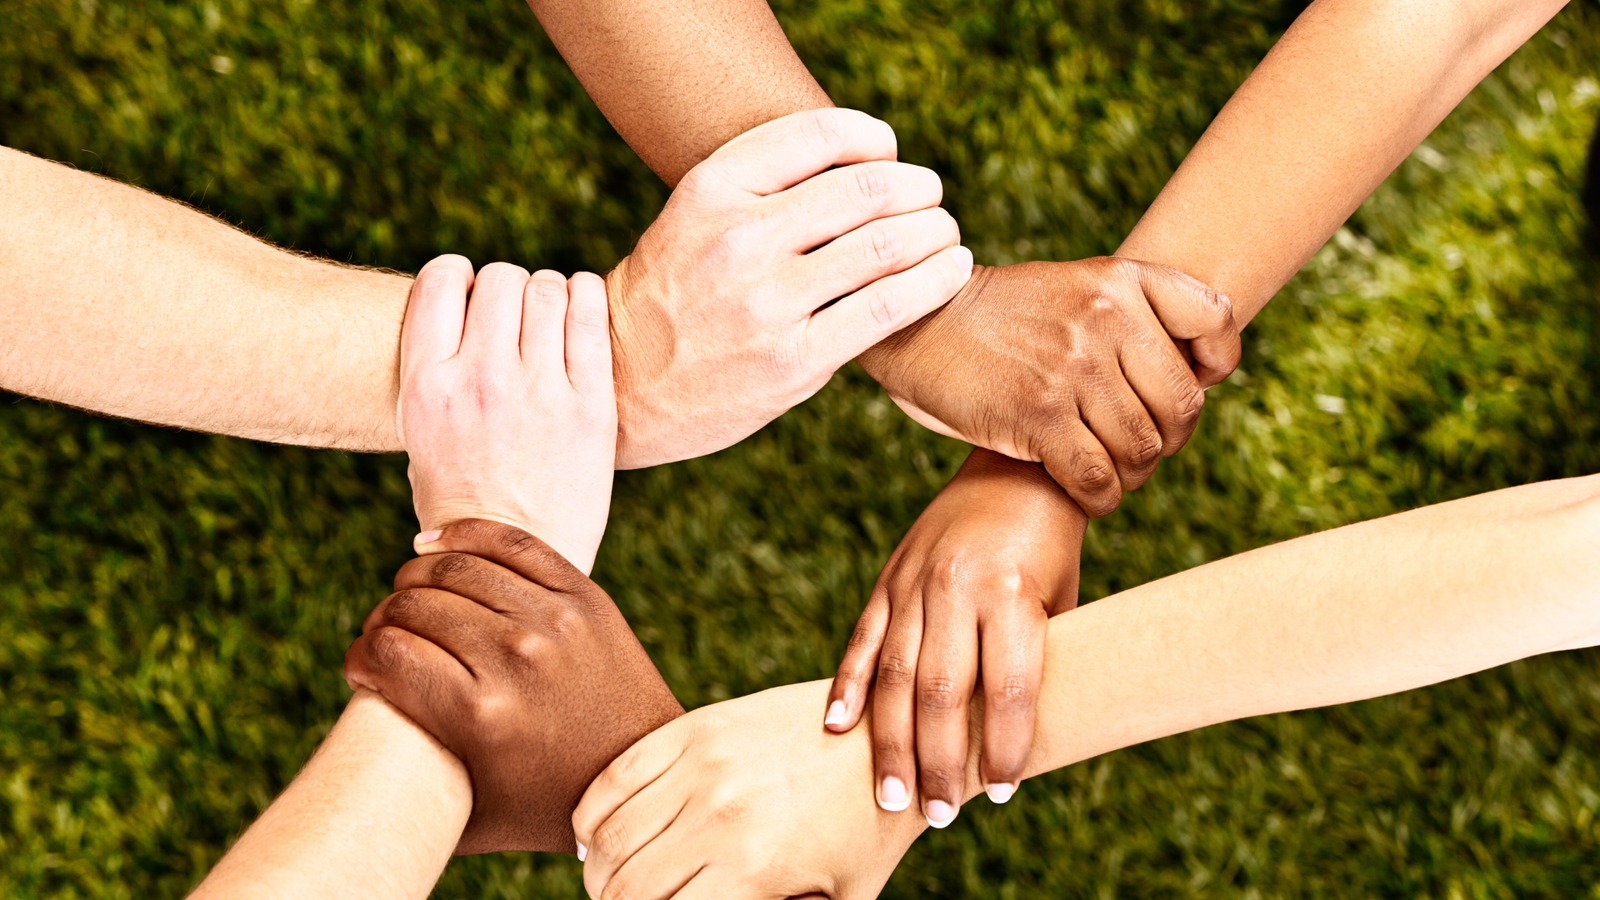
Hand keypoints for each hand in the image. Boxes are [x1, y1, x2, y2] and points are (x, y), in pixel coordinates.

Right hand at [344, 519, 683, 855]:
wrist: (641, 775)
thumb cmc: (545, 805)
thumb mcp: (469, 819)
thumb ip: (409, 794)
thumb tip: (355, 764)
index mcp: (480, 715)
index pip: (385, 654)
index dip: (359, 659)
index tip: (361, 670)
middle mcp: (515, 658)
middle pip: (413, 606)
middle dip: (383, 622)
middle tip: (386, 639)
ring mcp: (553, 619)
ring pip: (455, 568)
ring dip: (416, 578)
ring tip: (411, 598)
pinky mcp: (582, 594)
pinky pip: (511, 543)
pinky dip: (464, 536)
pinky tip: (435, 547)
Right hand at [398, 256, 614, 571]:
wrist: (515, 560)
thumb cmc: (463, 496)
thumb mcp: (421, 431)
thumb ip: (437, 368)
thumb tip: (463, 305)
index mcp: (427, 385)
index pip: (439, 279)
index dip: (459, 277)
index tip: (471, 299)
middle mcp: (480, 379)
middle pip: (500, 278)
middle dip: (508, 288)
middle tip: (516, 319)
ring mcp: (538, 390)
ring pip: (546, 287)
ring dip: (548, 293)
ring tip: (549, 320)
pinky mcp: (590, 404)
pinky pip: (590, 312)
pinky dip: (584, 296)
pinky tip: (579, 311)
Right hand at [573, 681, 925, 899]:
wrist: (890, 740)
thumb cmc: (863, 839)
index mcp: (755, 870)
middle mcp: (721, 815)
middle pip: (622, 883)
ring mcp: (704, 764)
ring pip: (607, 834)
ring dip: (599, 869)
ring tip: (613, 881)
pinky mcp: (697, 726)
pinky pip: (614, 777)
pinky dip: (592, 816)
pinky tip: (601, 838)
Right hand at [607, 107, 972, 467]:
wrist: (623, 387)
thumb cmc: (675, 295)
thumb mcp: (694, 216)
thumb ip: (762, 184)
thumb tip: (863, 158)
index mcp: (712, 190)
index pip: (821, 134)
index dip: (874, 137)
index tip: (889, 153)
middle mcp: (738, 238)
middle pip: (866, 188)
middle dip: (917, 187)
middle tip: (931, 197)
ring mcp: (766, 302)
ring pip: (886, 245)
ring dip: (935, 231)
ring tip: (946, 233)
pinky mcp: (794, 359)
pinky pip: (888, 306)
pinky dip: (935, 281)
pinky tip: (952, 270)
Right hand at [824, 448, 1083, 827]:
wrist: (1018, 468)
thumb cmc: (1052, 549)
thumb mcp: (1060, 600)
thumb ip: (1031, 661)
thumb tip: (1009, 743)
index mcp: (1014, 592)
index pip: (1007, 688)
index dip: (1002, 747)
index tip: (1000, 791)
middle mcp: (959, 585)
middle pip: (941, 691)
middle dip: (937, 762)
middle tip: (938, 815)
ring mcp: (915, 579)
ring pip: (895, 673)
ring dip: (891, 742)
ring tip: (892, 794)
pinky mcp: (888, 576)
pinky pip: (863, 639)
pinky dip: (848, 686)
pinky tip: (837, 729)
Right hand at [857, 259, 1241, 516]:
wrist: (917, 325)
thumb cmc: (999, 320)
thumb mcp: (1071, 287)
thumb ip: (1128, 318)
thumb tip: (1194, 384)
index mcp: (1120, 281)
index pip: (1216, 322)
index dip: (1216, 366)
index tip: (1192, 384)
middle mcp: (1105, 318)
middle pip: (1182, 406)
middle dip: (1167, 441)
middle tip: (1137, 449)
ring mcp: (1072, 368)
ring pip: (1143, 450)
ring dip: (1131, 476)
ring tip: (1108, 473)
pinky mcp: (1037, 415)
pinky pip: (1097, 478)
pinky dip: (1100, 498)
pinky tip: (1085, 493)